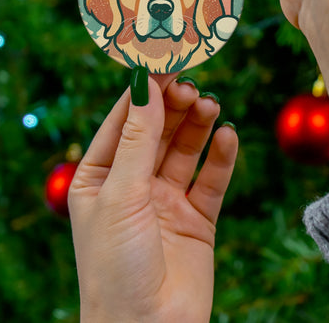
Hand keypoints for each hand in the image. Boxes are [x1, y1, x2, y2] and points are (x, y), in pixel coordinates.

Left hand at [69, 76, 237, 322]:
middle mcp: (134, 184)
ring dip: (198, 126)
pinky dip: (222, 156)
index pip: (124, 121)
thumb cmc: (116, 266)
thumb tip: (146, 86)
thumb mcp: (121, 194)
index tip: (165, 62)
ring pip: (186, 150)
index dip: (144, 91)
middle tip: (192, 86)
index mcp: (100, 177)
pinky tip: (228, 137)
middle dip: (174, 107)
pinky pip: (212, 179)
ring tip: (210, 106)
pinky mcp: (197, 217)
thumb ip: (138, 139)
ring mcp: (167, 200)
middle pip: (158, 131)